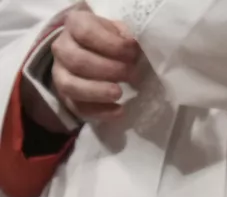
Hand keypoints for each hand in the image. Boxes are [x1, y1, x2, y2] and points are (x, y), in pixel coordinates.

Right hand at [49, 4, 139, 120]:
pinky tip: (119, 111)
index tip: (133, 52)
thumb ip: (126, 36)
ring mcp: (60, 73)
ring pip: (71, 86)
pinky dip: (99, 112)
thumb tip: (134, 47)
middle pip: (77, 61)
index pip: (85, 33)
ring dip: (97, 91)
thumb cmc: (110, 39)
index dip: (111, 44)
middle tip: (131, 74)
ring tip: (119, 93)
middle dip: (107, 69)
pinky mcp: (66, 96)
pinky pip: (77, 107)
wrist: (94, 50)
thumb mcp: (119, 30)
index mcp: (75, 25)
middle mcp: (62, 48)